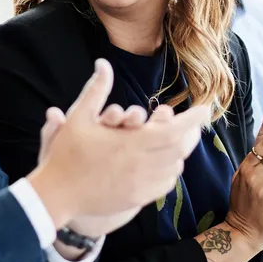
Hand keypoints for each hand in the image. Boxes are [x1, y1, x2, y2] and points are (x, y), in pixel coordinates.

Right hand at [28, 59, 210, 226]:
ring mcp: (140, 185)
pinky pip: (165, 185)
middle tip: (193, 124)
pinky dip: (170, 172)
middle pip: (179, 150)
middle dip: (190, 134)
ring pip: (174, 168)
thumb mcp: (78, 117)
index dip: (193, 120)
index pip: (174, 131)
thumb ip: (96, 90)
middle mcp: (141, 165)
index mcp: (130, 143)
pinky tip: (165, 163)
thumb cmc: (66, 154)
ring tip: (178, 141)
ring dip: (179, 153)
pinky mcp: (137, 198)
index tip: (205, 109)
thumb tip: (103, 63)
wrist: (57, 195)